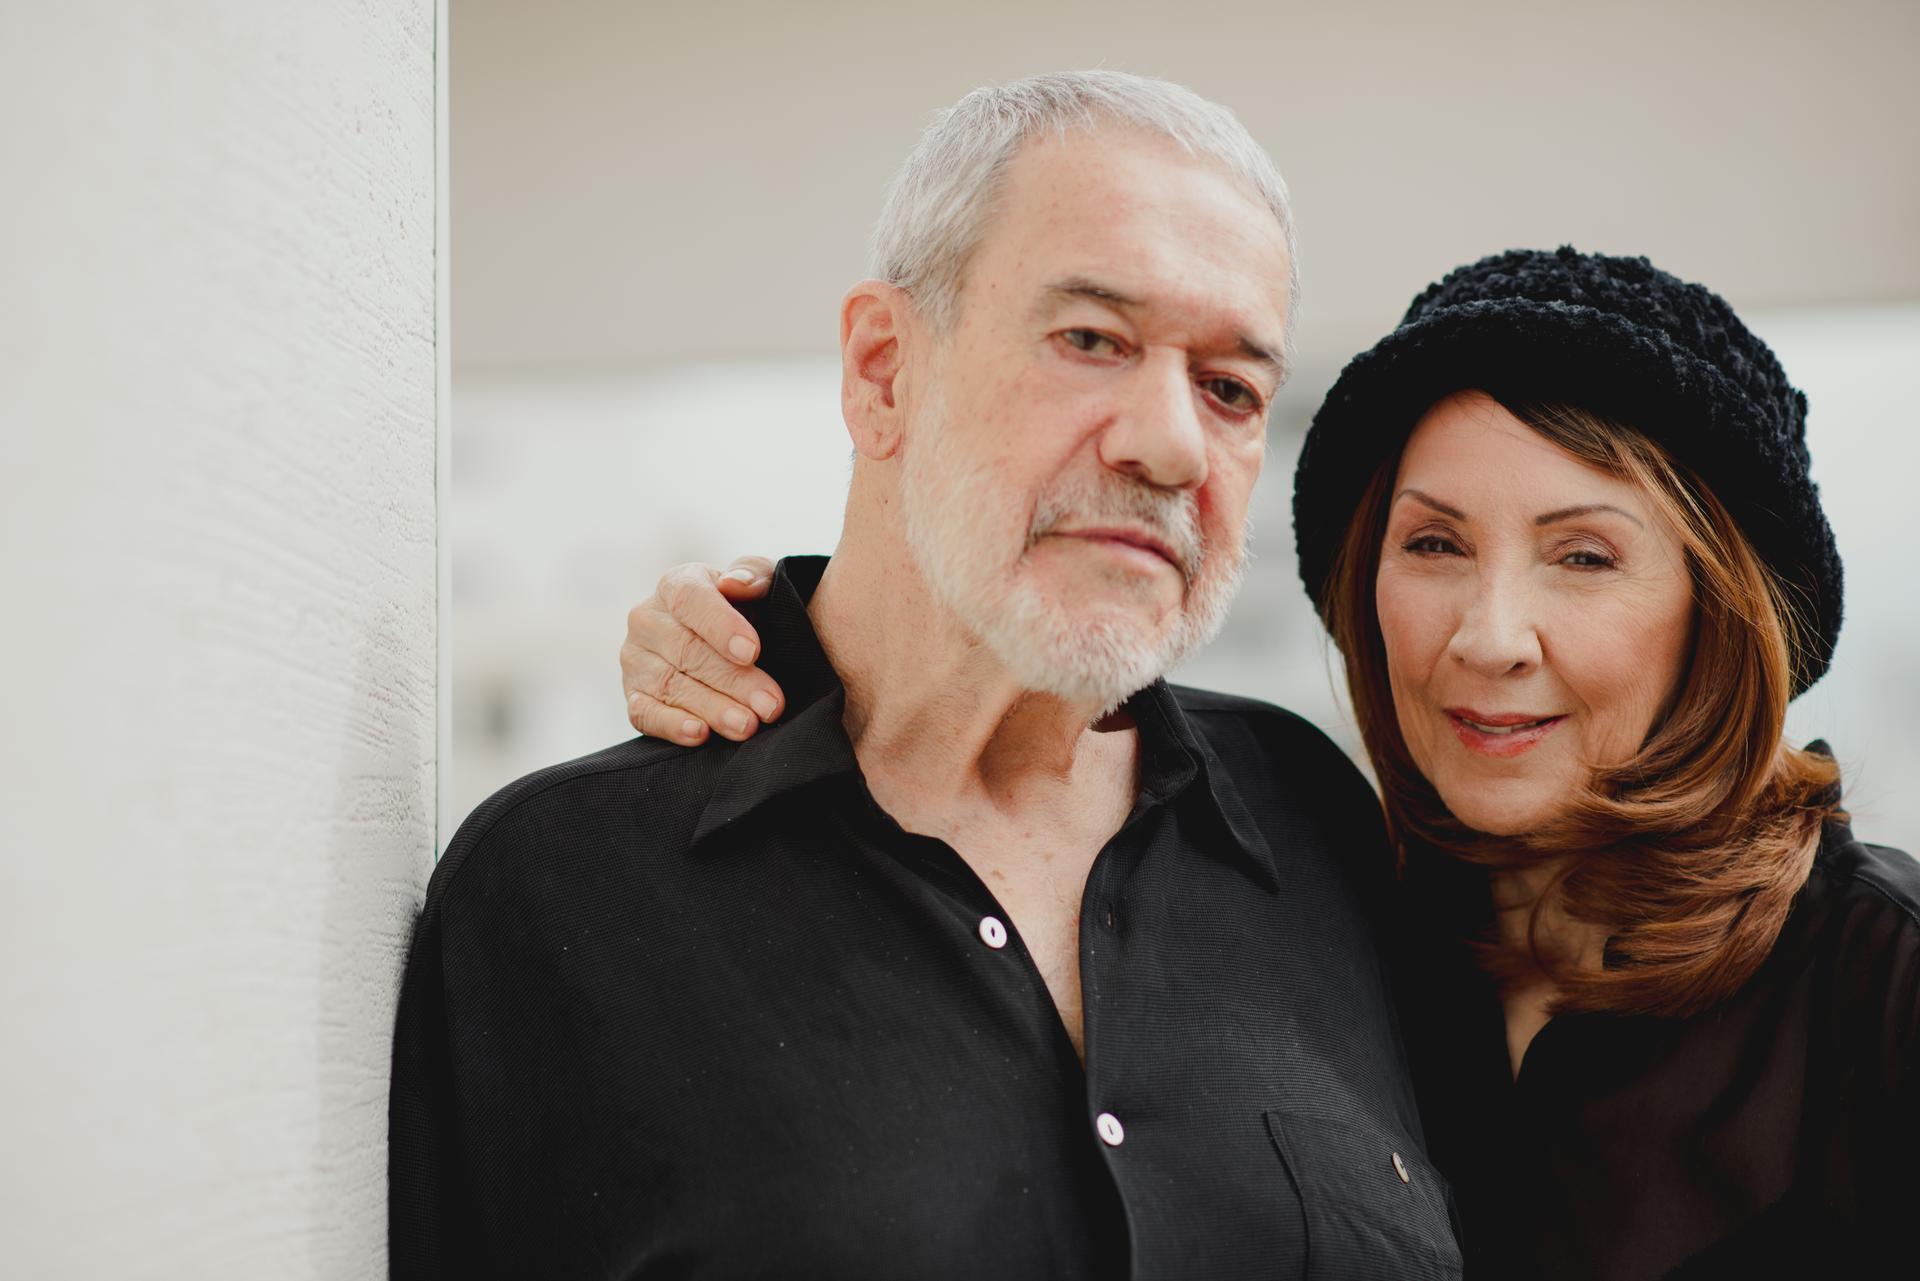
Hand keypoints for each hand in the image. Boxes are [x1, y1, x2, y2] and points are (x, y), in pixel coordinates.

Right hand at [621, 556, 786, 744]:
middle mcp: (647, 619)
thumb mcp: (759, 584)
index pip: (690, 599)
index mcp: (676, 585)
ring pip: (670, 685)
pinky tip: (700, 734)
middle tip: (769, 704)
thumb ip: (754, 574)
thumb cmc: (747, 611)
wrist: (730, 646)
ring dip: (712, 708)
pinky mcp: (633, 696)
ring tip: (747, 725)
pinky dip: (671, 725)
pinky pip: (644, 714)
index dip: (720, 625)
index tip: (752, 650)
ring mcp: (635, 660)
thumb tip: (735, 584)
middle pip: (686, 650)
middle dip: (732, 679)